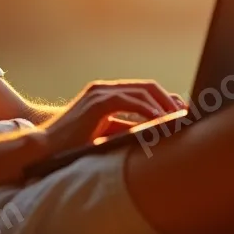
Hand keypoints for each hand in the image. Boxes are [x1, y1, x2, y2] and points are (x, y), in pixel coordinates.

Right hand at [40, 80, 183, 155]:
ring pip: (141, 92)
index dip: (166, 100)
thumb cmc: (75, 144)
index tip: (183, 113)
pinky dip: (146, 110)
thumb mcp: (108, 133)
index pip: (144, 90)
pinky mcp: (96, 102)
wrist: (46, 147)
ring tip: (177, 119)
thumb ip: (128, 128)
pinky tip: (158, 120)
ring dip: (162, 105)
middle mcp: (104, 89)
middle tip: (187, 114)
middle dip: (170, 100)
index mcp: (107, 94)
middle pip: (148, 87)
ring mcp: (100, 93)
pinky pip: (129, 101)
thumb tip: (156, 131)